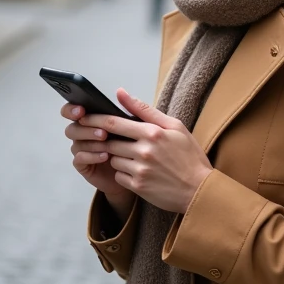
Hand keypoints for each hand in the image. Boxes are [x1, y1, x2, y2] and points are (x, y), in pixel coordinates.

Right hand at [62, 103, 134, 219]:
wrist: (139, 170)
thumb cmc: (136, 145)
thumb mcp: (138, 125)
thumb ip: (130, 108)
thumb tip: (120, 91)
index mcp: (92, 120)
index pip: (73, 110)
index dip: (72, 109)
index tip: (82, 110)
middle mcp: (84, 133)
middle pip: (72, 127)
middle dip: (86, 128)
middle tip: (103, 132)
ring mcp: (83, 149)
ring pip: (76, 143)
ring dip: (91, 142)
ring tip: (106, 142)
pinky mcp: (84, 165)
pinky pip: (80, 159)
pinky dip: (91, 156)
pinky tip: (104, 156)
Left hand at [79, 88, 212, 213]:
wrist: (199, 190)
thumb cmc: (189, 156)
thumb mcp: (174, 126)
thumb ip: (145, 110)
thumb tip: (120, 93)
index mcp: (152, 133)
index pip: (113, 123)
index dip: (95, 120)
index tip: (84, 117)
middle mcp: (144, 151)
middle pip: (109, 142)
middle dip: (106, 141)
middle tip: (112, 140)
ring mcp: (140, 170)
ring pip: (113, 159)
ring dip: (118, 157)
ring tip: (134, 157)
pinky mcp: (138, 186)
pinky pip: (119, 176)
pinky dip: (124, 173)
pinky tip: (139, 172)